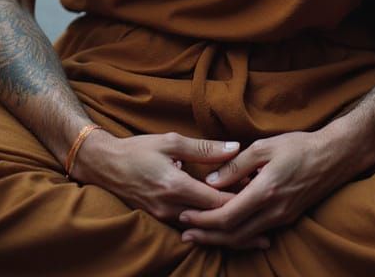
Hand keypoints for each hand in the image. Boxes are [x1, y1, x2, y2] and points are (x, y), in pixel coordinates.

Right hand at [69, 131, 255, 240]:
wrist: (106, 166)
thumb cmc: (138, 150)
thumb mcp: (171, 142)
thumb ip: (204, 148)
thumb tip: (235, 148)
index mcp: (176, 187)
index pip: (217, 201)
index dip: (240, 199)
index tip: (261, 196)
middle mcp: (171, 208)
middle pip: (214, 222)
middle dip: (240, 224)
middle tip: (268, 227)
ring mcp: (165, 218)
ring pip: (204, 230)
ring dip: (227, 229)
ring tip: (255, 232)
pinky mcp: (162, 221)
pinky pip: (192, 228)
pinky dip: (210, 227)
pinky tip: (226, 226)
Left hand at [177, 125, 364, 249]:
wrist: (334, 157)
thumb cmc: (299, 146)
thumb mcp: (264, 147)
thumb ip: (235, 165)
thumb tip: (210, 181)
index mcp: (266, 191)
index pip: (227, 216)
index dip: (203, 219)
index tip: (185, 215)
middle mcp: (274, 212)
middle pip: (233, 234)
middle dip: (206, 235)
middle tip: (184, 233)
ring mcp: (282, 218)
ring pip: (245, 238)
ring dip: (220, 238)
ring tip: (199, 234)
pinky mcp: (287, 218)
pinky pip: (257, 233)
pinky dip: (238, 234)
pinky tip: (226, 228)